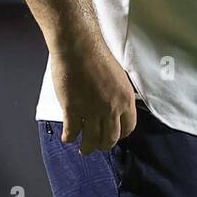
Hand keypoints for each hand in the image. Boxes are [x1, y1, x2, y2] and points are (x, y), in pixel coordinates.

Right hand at [50, 35, 137, 154]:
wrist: (79, 47)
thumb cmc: (98, 56)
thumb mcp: (119, 77)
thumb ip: (119, 94)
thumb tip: (117, 107)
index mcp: (125, 98)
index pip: (128, 127)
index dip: (120, 134)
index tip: (114, 136)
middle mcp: (111, 108)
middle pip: (111, 138)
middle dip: (104, 145)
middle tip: (98, 145)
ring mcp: (92, 110)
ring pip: (91, 139)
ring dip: (87, 147)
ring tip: (83, 148)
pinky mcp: (73, 109)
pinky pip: (72, 132)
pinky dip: (70, 137)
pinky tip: (68, 137)